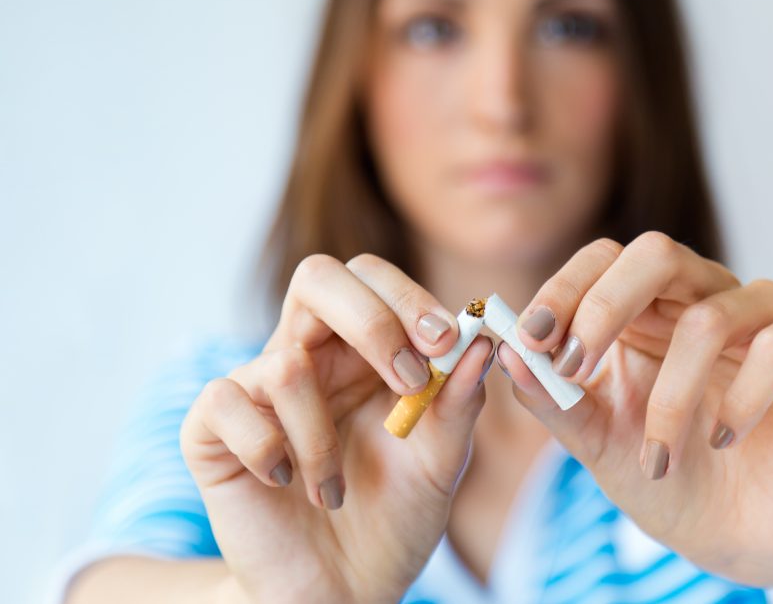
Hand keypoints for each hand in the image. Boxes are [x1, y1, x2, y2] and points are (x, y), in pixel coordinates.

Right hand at [181, 254, 494, 603]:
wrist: (341, 592)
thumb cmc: (393, 519)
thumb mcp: (441, 463)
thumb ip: (458, 402)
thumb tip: (483, 341)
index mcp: (361, 351)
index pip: (371, 278)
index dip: (406, 298)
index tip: (445, 343)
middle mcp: (307, 356)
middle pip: (318, 278)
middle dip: (370, 320)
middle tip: (408, 379)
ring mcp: (255, 390)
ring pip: (286, 363)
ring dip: (323, 438)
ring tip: (334, 490)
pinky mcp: (210, 431)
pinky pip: (225, 403)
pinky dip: (267, 450)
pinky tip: (286, 483)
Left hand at [498, 233, 772, 586]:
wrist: (743, 533)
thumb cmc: (668, 475)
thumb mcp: (597, 441)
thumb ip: (553, 399)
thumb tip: (507, 356)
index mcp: (645, 308)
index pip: (601, 260)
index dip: (563, 290)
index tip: (530, 340)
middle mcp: (703, 294)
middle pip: (654, 253)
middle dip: (603, 307)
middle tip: (574, 365)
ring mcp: (763, 312)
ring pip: (709, 317)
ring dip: (670, 398)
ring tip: (657, 460)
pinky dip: (742, 399)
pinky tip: (724, 439)